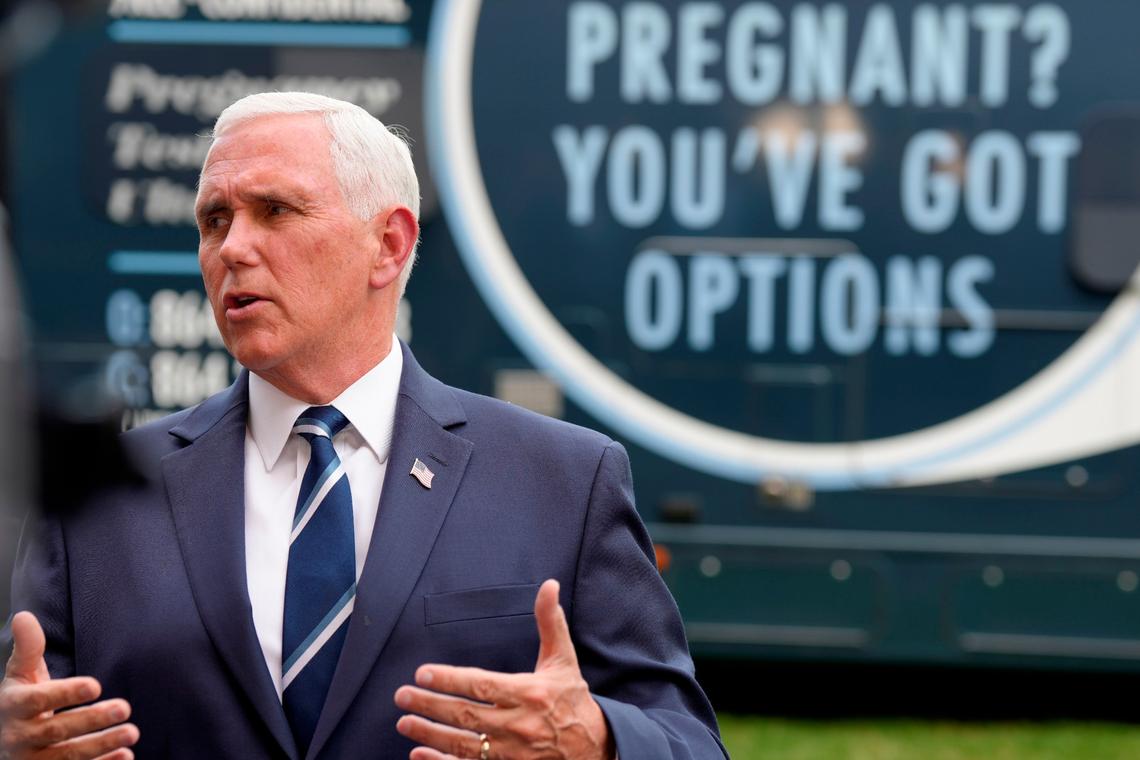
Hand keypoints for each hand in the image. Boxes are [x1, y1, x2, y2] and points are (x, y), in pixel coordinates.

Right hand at [0, 612, 138, 759]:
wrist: (2, 740)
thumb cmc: (19, 701)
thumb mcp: (19, 675)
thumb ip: (28, 648)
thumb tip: (23, 616)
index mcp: (14, 707)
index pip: (38, 700)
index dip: (66, 693)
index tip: (95, 685)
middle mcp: (19, 738)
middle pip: (57, 730)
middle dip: (91, 720)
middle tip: (125, 707)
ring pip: (68, 756)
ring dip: (101, 745)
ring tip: (132, 732)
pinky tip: (125, 755)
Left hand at [394, 579, 614, 759]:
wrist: (594, 748)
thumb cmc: (572, 701)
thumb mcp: (564, 660)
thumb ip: (551, 623)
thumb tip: (549, 586)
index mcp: (530, 693)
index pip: (482, 685)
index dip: (450, 680)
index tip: (423, 673)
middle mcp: (519, 725)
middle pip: (466, 715)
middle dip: (430, 705)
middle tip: (402, 696)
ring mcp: (512, 753)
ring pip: (463, 745)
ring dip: (430, 734)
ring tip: (404, 722)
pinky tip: (420, 755)